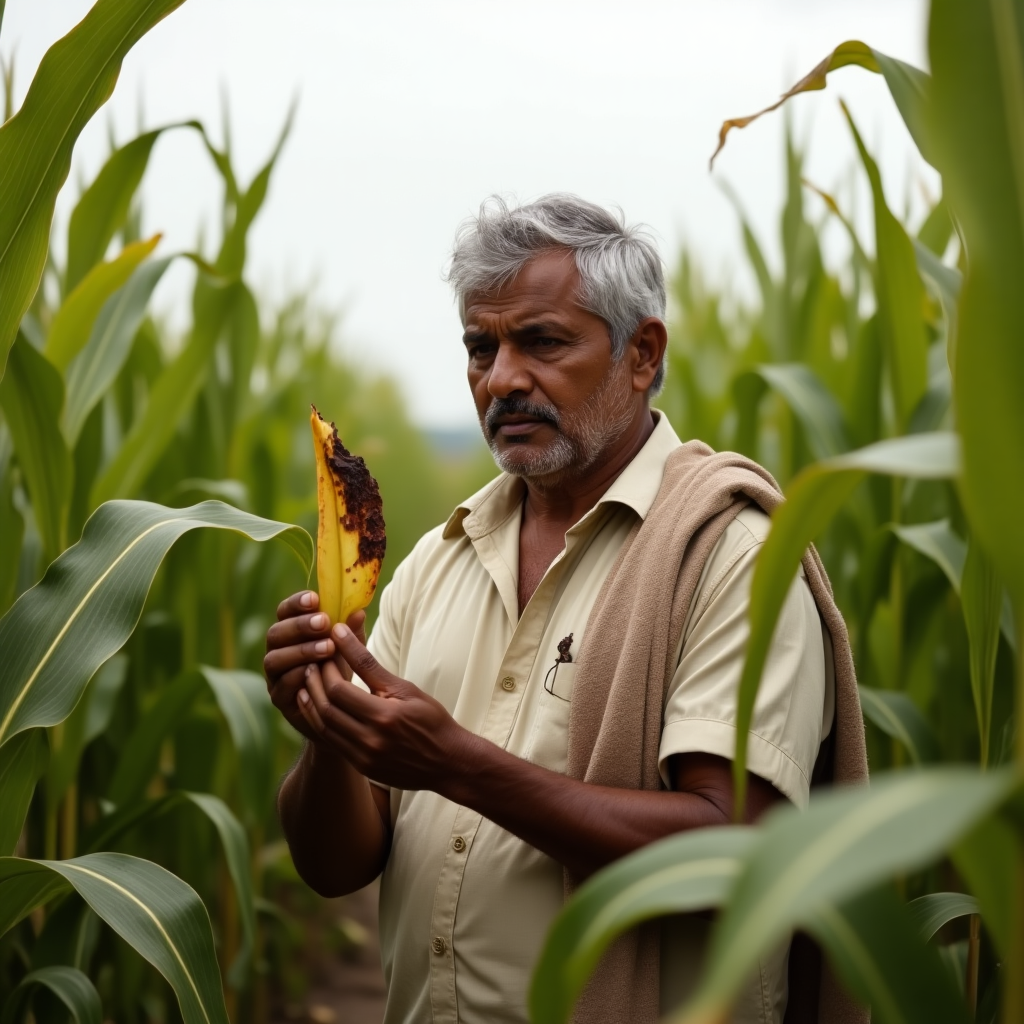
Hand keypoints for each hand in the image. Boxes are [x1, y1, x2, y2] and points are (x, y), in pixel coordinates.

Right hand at [264, 591, 365, 739]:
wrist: (337, 709)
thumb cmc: (339, 668)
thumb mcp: (347, 647)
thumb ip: (350, 631)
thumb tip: (359, 611)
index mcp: (290, 632)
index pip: (284, 612)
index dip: (296, 603)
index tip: (315, 598)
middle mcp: (277, 651)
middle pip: (275, 633)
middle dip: (299, 626)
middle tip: (323, 622)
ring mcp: (274, 675)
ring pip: (275, 659)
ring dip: (301, 651)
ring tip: (328, 648)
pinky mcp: (278, 698)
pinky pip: (282, 685)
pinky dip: (298, 676)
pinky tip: (317, 671)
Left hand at [295, 624, 474, 790]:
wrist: (447, 761)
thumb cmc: (430, 718)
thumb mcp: (403, 688)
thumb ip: (368, 663)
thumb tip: (341, 633)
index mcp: (384, 717)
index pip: (338, 690)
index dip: (327, 669)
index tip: (326, 651)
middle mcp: (370, 741)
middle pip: (326, 709)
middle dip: (314, 683)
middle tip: (312, 663)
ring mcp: (364, 758)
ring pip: (324, 728)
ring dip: (312, 703)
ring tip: (309, 682)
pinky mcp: (362, 767)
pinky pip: (332, 742)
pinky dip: (321, 722)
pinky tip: (319, 707)